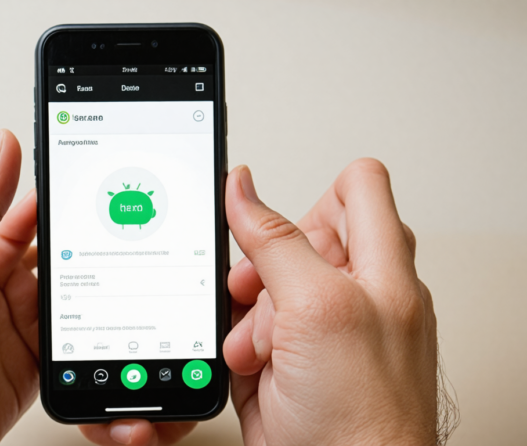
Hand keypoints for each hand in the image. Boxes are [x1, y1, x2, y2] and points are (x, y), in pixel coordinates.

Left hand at [0, 130, 190, 445]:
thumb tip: (1, 146)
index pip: (26, 211)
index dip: (63, 195)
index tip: (101, 179)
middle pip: (60, 254)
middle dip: (94, 245)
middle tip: (132, 233)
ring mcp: (16, 326)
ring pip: (74, 297)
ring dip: (99, 292)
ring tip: (131, 280)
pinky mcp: (32, 363)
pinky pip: (75, 340)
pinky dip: (96, 334)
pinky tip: (111, 328)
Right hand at [224, 160, 437, 444]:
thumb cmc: (362, 419)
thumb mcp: (318, 309)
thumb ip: (277, 242)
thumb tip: (242, 189)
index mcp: (381, 266)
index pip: (356, 189)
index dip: (312, 195)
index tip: (277, 224)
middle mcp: (354, 291)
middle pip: (291, 238)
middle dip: (265, 270)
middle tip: (265, 300)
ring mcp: (316, 326)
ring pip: (258, 285)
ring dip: (246, 316)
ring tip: (261, 349)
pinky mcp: (285, 356)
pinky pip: (243, 325)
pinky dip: (237, 344)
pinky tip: (254, 368)